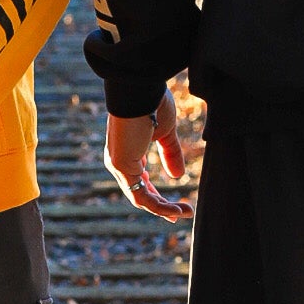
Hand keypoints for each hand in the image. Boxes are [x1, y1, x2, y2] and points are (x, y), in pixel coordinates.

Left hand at [104, 88, 193, 221]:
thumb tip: (178, 176)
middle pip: (139, 192)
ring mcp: (118, 164)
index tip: (174, 205)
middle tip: (179, 214)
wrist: (140, 89)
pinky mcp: (122, 167)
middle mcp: (119, 160)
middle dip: (160, 206)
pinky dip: (159, 206)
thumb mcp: (166, 132)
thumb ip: (171, 153)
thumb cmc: (152, 103)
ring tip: (185, 212)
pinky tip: (175, 210)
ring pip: (140, 197)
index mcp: (128, 150)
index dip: (156, 194)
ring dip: (163, 209)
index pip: (140, 179)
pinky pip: (140, 196)